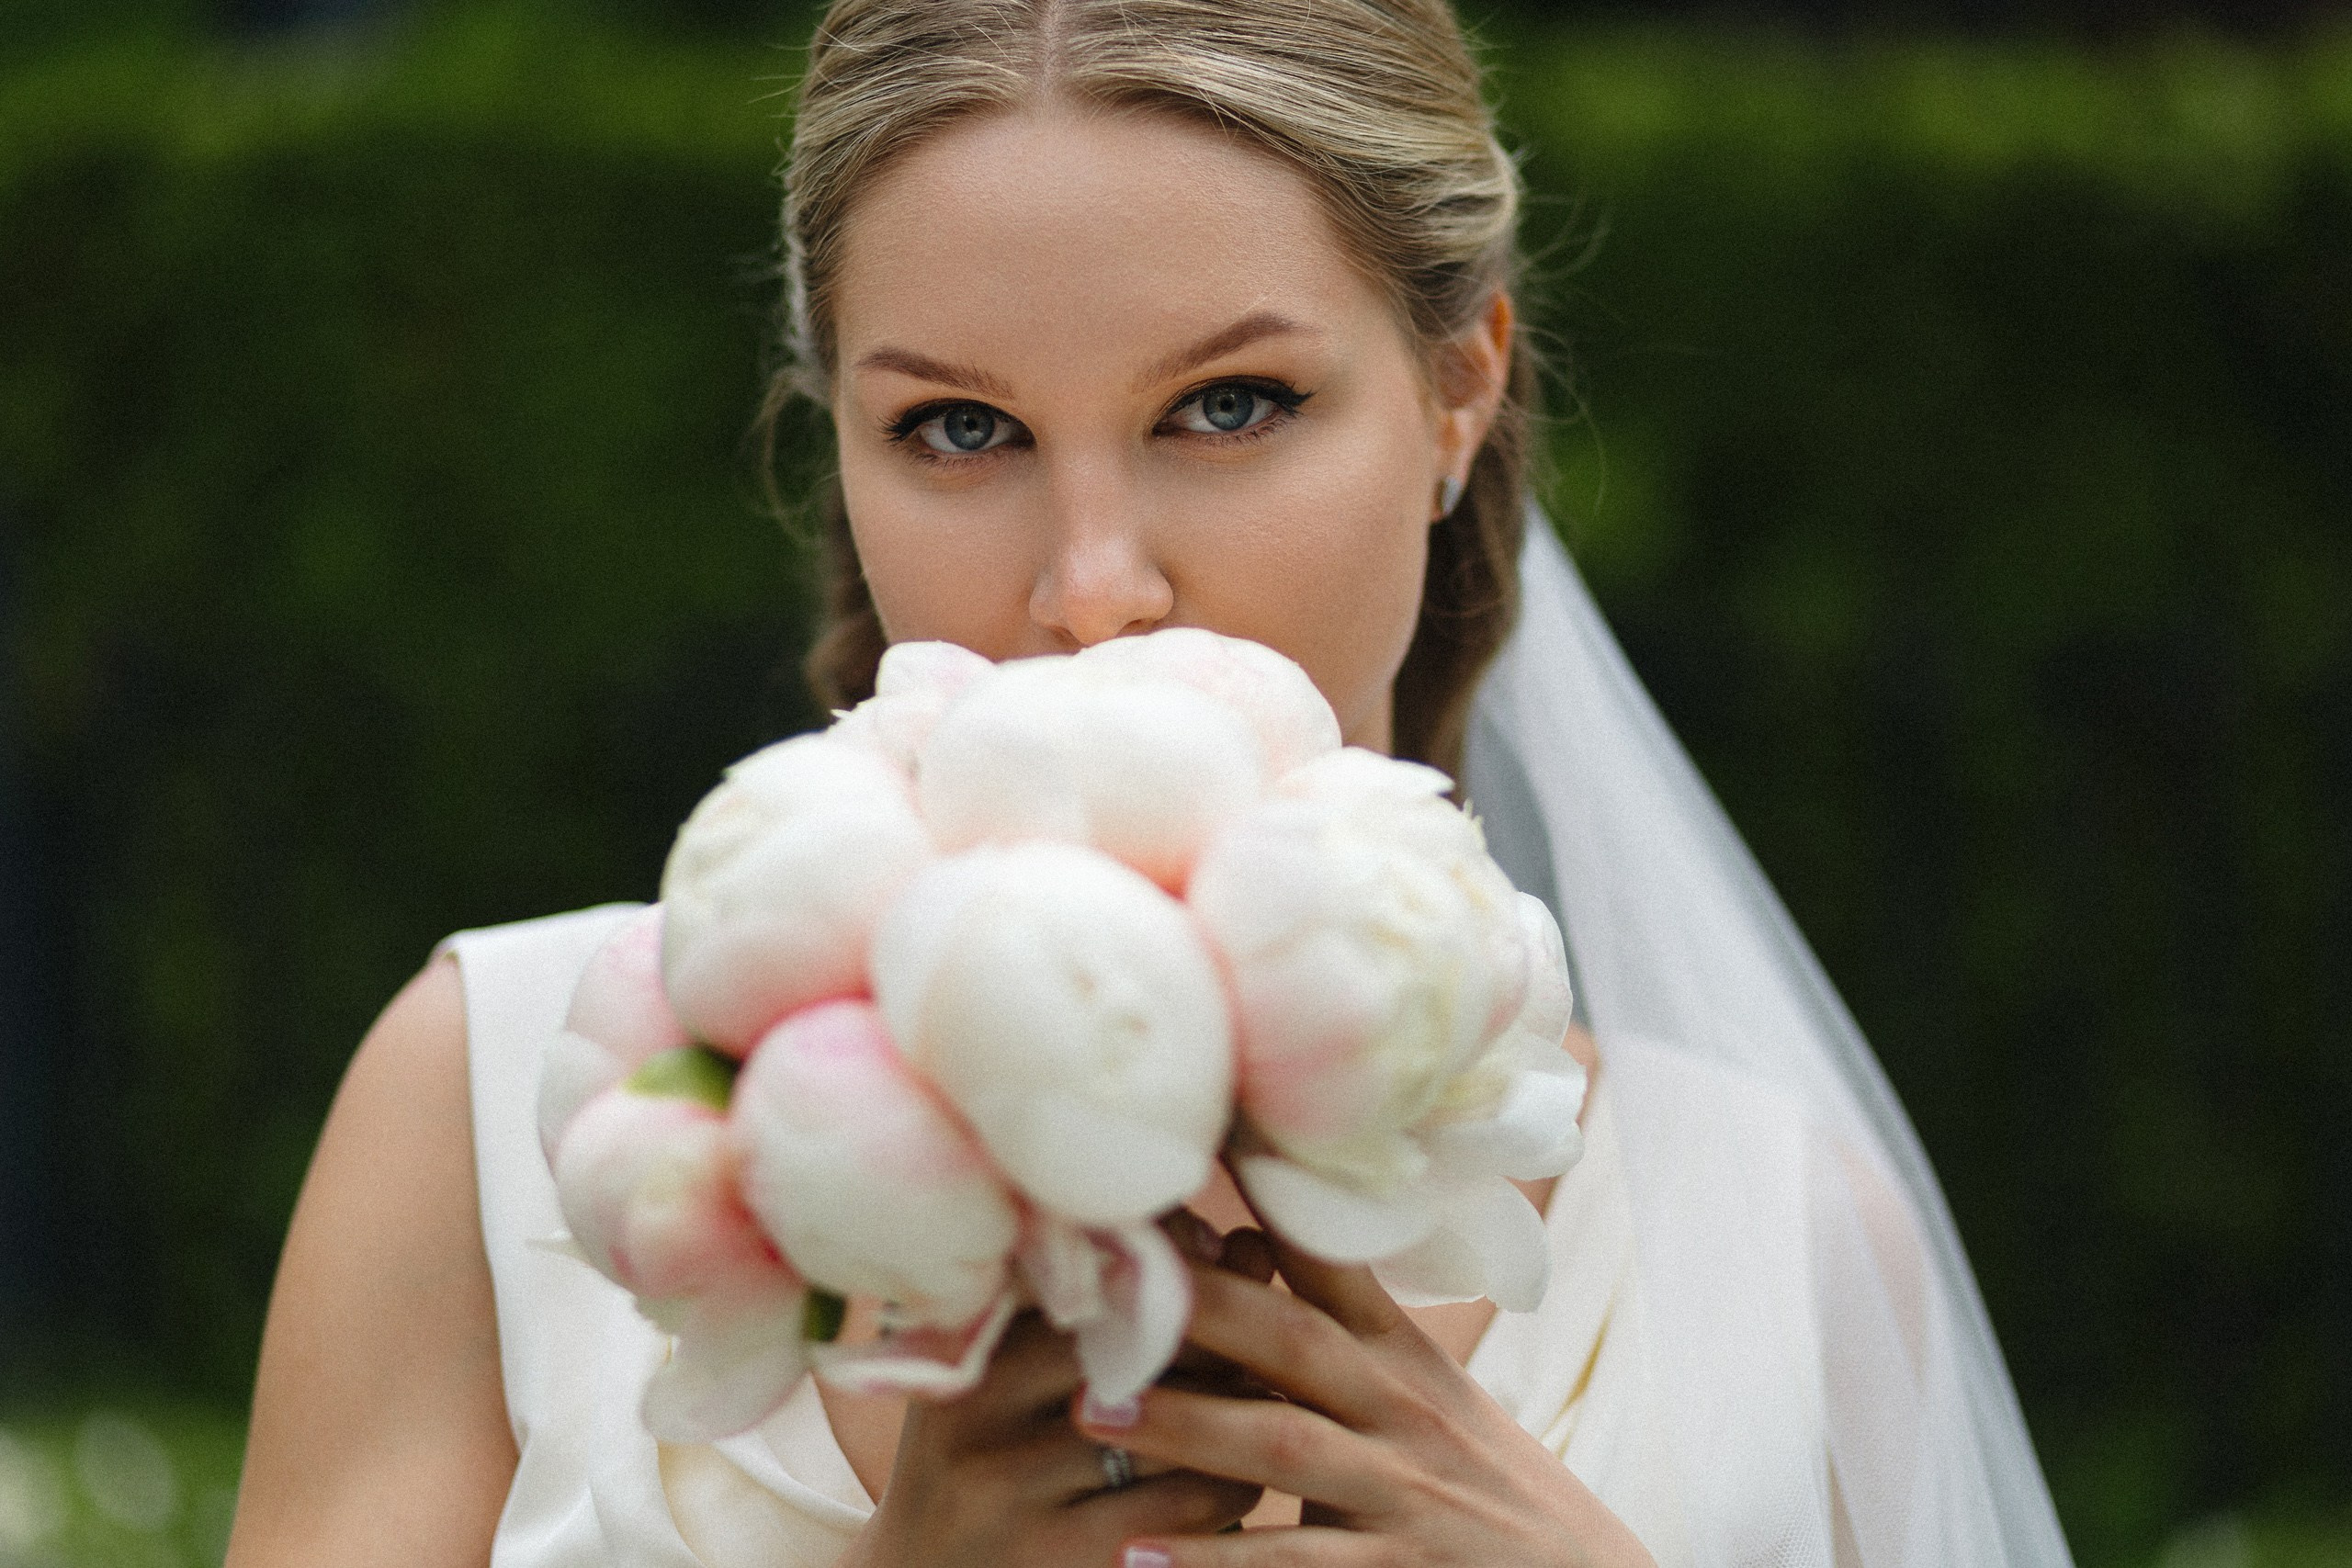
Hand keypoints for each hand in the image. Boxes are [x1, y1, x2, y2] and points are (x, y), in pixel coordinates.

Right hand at [841, 1283, 1262, 1566]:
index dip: (1179, 1271)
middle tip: (1270, 1343)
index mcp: (964, 1349)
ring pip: (1175, 1424)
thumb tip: (1248, 1243)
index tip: (1225, 1267)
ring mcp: (1010, 1495)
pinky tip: (1237, 1477)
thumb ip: (1120, 1308)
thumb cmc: (996, 1466)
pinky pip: (1186, 1504)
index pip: (1099, 1280)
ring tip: (1265, 1403)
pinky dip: (1231, 1485)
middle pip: (1138, 1347)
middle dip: (1221, 1341)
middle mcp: (973, 1416)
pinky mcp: (1058, 1561)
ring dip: (1241, 1412)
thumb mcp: (1023, 1380)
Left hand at [1075, 1229, 1654, 1567]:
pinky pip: (1296, 1567)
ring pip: (1282, 1445)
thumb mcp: (1435, 1407)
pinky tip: (1140, 1560)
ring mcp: (1404, 1493)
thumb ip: (1350, 1343)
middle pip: (1291, 1340)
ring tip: (1090, 1411)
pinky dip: (1216, 1563)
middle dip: (1195, 1309)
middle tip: (1101, 1291)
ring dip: (1183, 1425)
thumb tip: (1253, 1257)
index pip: (1329, 1264)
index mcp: (1405, 1362)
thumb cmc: (1496, 1502)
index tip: (1189, 1146)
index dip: (1262, 1202)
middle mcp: (1404, 1413)